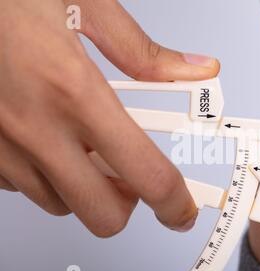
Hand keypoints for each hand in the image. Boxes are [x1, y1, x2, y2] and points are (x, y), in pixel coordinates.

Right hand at [0, 0, 219, 236]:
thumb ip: (144, 52)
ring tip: (89, 147)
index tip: (181, 211)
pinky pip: (25, 188)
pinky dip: (49, 174)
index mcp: (74, 90)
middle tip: (132, 173)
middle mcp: (35, 127)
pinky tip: (52, 140)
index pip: (145, 174)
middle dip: (128, 203)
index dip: (173, 204)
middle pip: (102, 214)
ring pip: (62, 205)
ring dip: (87, 187)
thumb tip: (193, 70)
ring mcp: (2, 146)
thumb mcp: (85, 7)